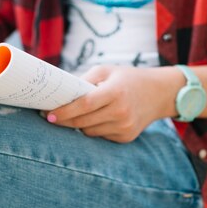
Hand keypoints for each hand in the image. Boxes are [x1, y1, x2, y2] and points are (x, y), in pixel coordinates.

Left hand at [46, 65, 184, 142]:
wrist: (158, 93)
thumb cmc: (127, 78)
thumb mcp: (106, 71)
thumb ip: (84, 80)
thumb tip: (60, 94)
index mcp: (115, 92)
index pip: (84, 105)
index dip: (64, 111)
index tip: (48, 114)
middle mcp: (121, 112)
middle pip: (82, 122)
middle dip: (63, 121)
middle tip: (50, 117)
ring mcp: (124, 127)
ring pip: (89, 131)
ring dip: (79, 124)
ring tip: (77, 114)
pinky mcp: (126, 137)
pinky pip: (100, 136)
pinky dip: (94, 128)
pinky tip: (99, 118)